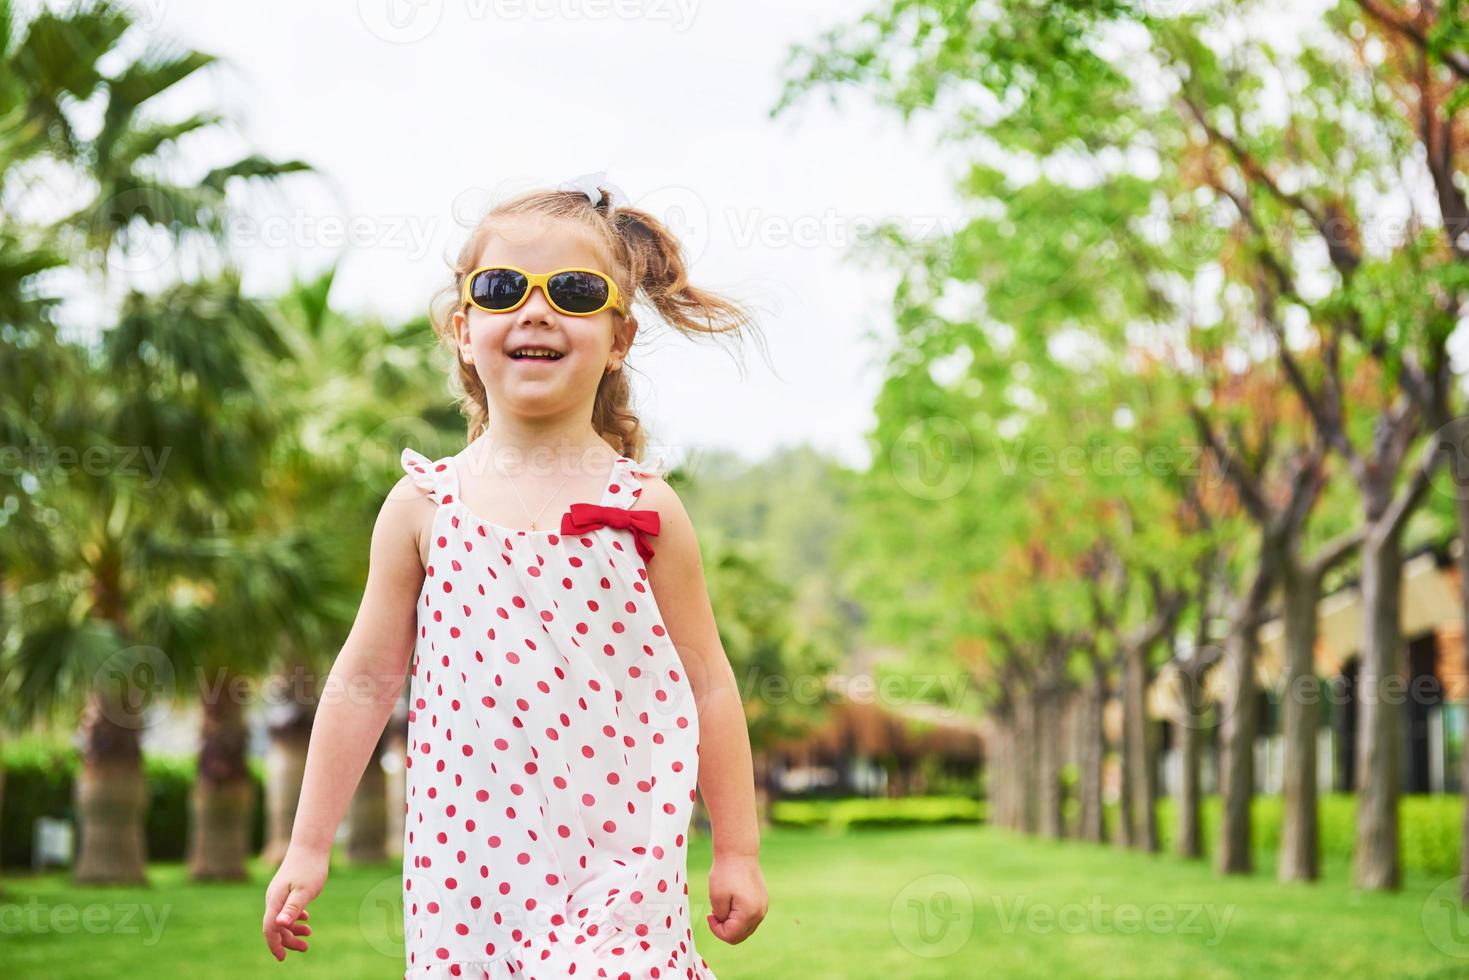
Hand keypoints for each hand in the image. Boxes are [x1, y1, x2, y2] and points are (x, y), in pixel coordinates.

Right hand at [262, 846, 328, 960]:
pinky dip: (295, 917)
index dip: (275, 945)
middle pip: (276, 926)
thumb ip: (292, 908)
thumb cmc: (309, 868)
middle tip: (305, 948)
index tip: (282, 958)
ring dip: (294, 929)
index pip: (270, 929)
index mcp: (275, 901)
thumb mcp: (305, 891)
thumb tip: (281, 925)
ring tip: (309, 933)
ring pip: (282, 918)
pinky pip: (287, 909)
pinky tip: (306, 918)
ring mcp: (279, 893)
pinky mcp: (287, 889)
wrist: (310, 845)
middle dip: (288, 940)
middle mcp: (274, 898)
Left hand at [706, 853, 766, 943]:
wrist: (739, 853)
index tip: (710, 914)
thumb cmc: (726, 873)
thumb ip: (721, 918)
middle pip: (740, 936)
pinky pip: (750, 918)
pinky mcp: (762, 901)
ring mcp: (763, 907)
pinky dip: (739, 916)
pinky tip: (731, 901)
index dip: (716, 929)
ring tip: (723, 905)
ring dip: (732, 922)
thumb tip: (726, 924)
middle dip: (724, 928)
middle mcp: (760, 913)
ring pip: (745, 928)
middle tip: (715, 912)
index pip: (731, 937)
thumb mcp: (716, 898)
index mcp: (749, 914)